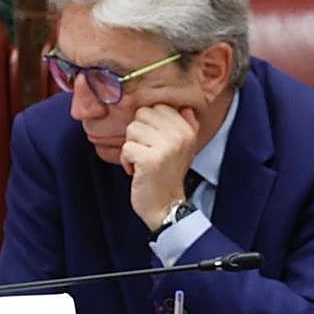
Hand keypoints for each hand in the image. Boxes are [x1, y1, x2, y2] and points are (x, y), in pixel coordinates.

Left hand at [119, 104, 199, 230]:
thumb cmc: (168, 175)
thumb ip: (185, 126)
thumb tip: (185, 108)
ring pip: (132, 129)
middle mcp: (179, 136)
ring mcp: (166, 147)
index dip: (149, 125)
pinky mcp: (150, 160)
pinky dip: (127, 161)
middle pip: (141, 115)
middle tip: (149, 152)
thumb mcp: (182, 148)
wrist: (167, 205)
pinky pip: (126, 147)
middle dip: (139, 134)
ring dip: (132, 147)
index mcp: (187, 130)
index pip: (156, 108)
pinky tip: (138, 171)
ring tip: (143, 161)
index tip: (156, 142)